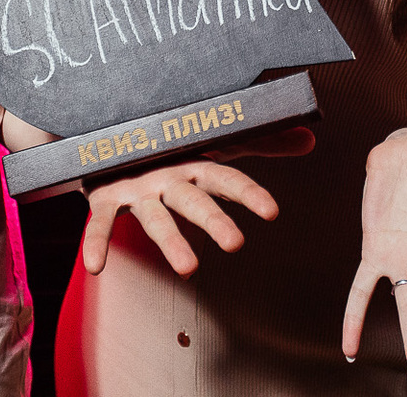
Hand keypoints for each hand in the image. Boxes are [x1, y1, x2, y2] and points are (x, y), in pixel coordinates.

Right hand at [81, 129, 312, 275]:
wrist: (112, 137)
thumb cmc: (174, 152)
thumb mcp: (216, 150)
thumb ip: (262, 146)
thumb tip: (310, 139)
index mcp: (195, 165)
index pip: (227, 178)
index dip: (249, 194)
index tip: (272, 212)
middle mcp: (169, 175)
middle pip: (195, 200)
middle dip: (215, 221)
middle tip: (237, 244)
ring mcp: (136, 188)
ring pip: (156, 217)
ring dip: (170, 242)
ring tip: (189, 269)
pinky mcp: (106, 198)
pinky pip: (101, 223)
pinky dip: (96, 243)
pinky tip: (95, 267)